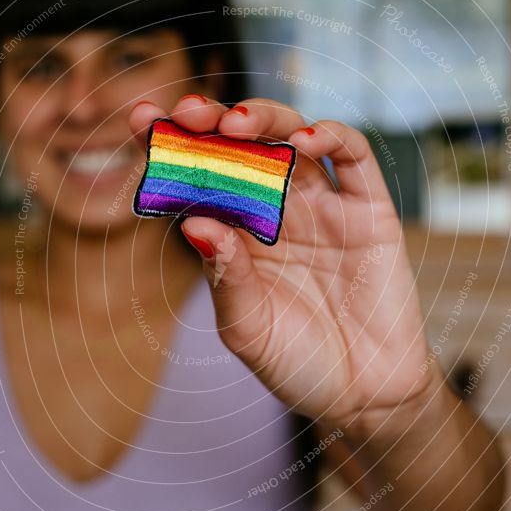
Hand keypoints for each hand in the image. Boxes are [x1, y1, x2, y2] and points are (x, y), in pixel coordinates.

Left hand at [130, 96, 435, 429]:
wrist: (365, 396)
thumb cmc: (298, 365)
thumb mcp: (247, 329)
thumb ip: (226, 278)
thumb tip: (193, 223)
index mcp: (238, 236)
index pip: (200, 178)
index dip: (172, 146)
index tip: (141, 120)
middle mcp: (277, 213)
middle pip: (242, 147)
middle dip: (212, 122)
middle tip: (188, 113)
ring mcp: (323, 207)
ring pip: (292, 139)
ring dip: (264, 120)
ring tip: (236, 125)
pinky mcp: (369, 211)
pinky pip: (355, 159)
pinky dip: (332, 137)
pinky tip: (304, 140)